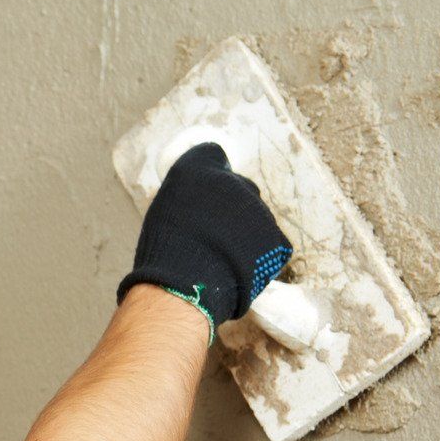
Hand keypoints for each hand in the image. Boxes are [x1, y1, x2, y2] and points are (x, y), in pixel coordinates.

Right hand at [117, 142, 292, 341]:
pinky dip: (259, 257)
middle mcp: (233, 180)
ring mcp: (259, 208)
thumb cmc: (162, 251)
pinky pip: (271, 244)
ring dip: (244, 235)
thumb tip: (202, 203)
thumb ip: (187, 198)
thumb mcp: (162, 212)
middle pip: (239, 190)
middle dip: (230, 209)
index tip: (202, 197)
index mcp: (197, 168)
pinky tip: (237, 269)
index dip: (209, 177)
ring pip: (256, 218)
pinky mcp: (277, 238)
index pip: (211, 156)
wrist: (184, 284)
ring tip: (219, 259)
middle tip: (210, 236)